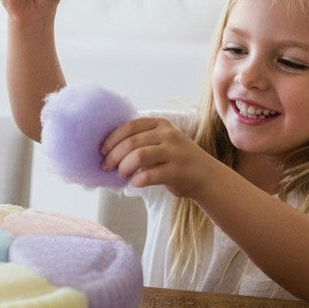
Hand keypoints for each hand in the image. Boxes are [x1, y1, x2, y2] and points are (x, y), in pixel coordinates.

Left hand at [99, 117, 217, 198]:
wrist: (207, 176)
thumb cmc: (175, 160)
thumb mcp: (161, 141)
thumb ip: (141, 140)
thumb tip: (108, 150)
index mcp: (160, 124)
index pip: (129, 126)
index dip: (112, 138)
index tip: (101, 151)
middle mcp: (168, 135)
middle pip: (131, 142)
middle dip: (113, 155)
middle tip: (106, 167)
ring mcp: (175, 152)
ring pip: (139, 156)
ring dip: (124, 166)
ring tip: (121, 174)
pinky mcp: (178, 171)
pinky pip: (149, 175)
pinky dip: (137, 180)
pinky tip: (135, 183)